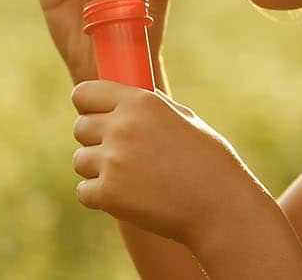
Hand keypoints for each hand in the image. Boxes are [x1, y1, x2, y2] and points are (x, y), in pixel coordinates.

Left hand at [70, 80, 272, 251]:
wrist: (221, 206)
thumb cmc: (208, 162)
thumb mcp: (183, 118)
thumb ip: (148, 106)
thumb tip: (123, 94)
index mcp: (139, 101)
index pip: (83, 94)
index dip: (89, 106)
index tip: (97, 117)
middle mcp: (122, 126)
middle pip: (80, 128)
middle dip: (95, 140)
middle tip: (122, 155)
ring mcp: (113, 161)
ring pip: (80, 161)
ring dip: (98, 170)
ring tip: (131, 179)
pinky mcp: (109, 193)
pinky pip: (84, 191)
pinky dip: (100, 197)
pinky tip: (127, 198)